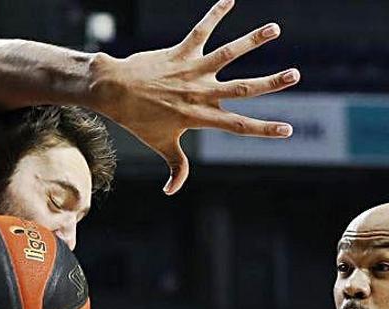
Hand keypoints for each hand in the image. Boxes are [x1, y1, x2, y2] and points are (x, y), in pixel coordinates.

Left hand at [90, 0, 298, 194]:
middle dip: (271, 83)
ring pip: (227, 54)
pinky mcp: (180, 52)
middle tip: (295, 74)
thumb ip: (176, 167)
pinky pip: (201, 30)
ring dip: (252, 40)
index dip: (264, 130)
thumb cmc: (137, 120)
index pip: (238, 126)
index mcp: (199, 116)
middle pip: (242, 88)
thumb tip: (172, 191)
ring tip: (274, 28)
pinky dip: (215, 14)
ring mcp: (191, 71)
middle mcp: (199, 93)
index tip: (288, 130)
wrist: (113, 92)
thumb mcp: (159, 145)